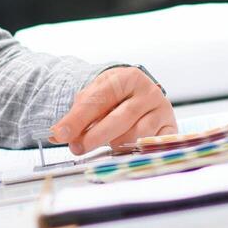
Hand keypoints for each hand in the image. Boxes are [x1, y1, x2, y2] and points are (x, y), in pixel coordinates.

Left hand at [50, 67, 175, 153]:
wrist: (139, 94)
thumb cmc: (115, 96)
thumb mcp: (95, 96)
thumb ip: (78, 115)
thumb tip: (58, 134)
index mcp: (128, 77)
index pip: (99, 99)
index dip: (77, 119)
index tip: (60, 133)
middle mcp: (149, 92)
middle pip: (119, 118)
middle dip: (94, 136)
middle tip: (76, 147)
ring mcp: (162, 110)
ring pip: (135, 134)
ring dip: (113, 143)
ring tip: (102, 143)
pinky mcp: (170, 129)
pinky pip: (149, 145)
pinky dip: (132, 149)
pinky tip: (120, 148)